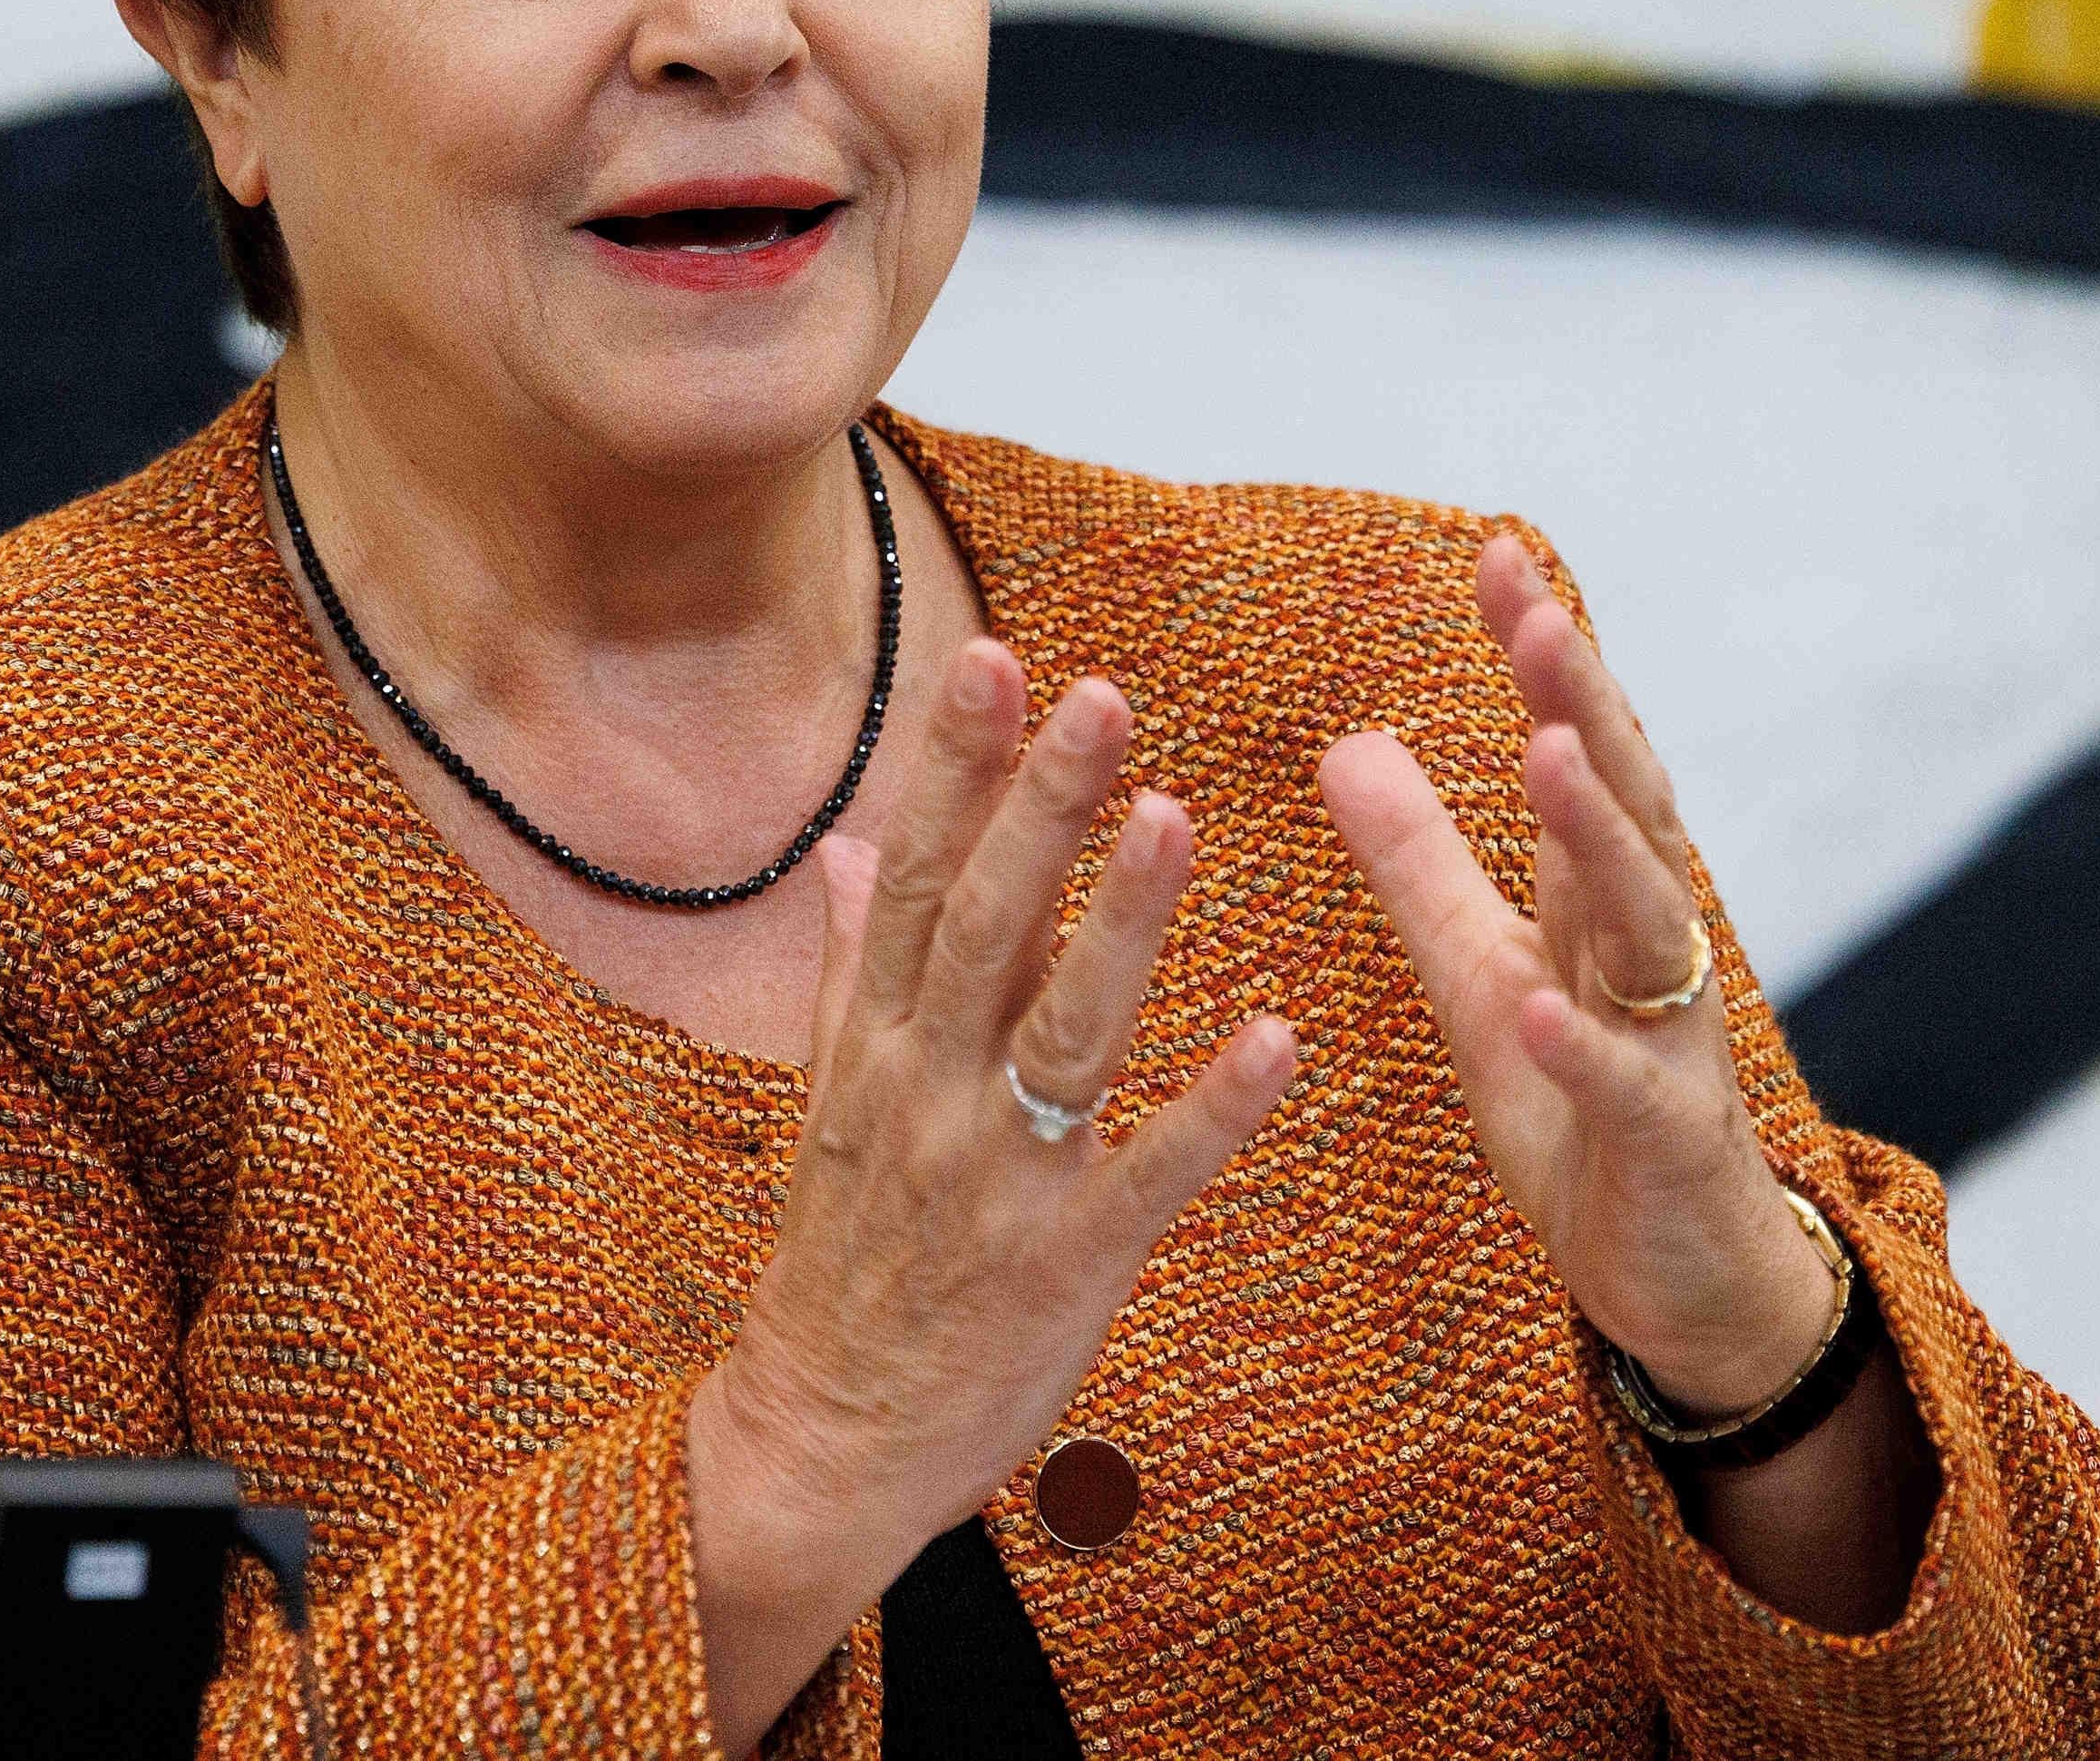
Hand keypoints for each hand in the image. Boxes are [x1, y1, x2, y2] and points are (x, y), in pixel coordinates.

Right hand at [686, 640, 1295, 1751]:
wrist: (824, 1440)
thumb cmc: (845, 1262)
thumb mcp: (832, 1102)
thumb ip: (852, 968)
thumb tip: (849, 848)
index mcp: (876, 1045)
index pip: (917, 879)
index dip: (954, 768)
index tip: (993, 660)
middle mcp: (927, 1093)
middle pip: (987, 927)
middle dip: (1041, 808)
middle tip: (1098, 695)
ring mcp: (995, 1178)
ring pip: (1064, 1030)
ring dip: (1122, 923)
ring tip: (1175, 814)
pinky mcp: (1063, 1263)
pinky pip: (1147, 1174)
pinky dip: (1210, 1107)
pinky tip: (1275, 1038)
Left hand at [1317, 536, 1833, 1419]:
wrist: (1682, 1284)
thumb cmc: (1586, 1117)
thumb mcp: (1486, 978)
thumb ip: (1425, 868)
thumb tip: (1351, 740)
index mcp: (1599, 901)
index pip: (1579, 750)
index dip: (1545, 658)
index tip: (1499, 556)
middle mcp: (1650, 951)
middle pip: (1626, 807)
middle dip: (1585, 706)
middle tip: (1539, 615)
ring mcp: (1670, 1042)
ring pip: (1648, 922)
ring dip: (1599, 838)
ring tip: (1547, 755)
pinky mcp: (1669, 1143)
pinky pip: (1632, 1090)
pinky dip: (1593, 1050)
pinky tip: (1550, 1013)